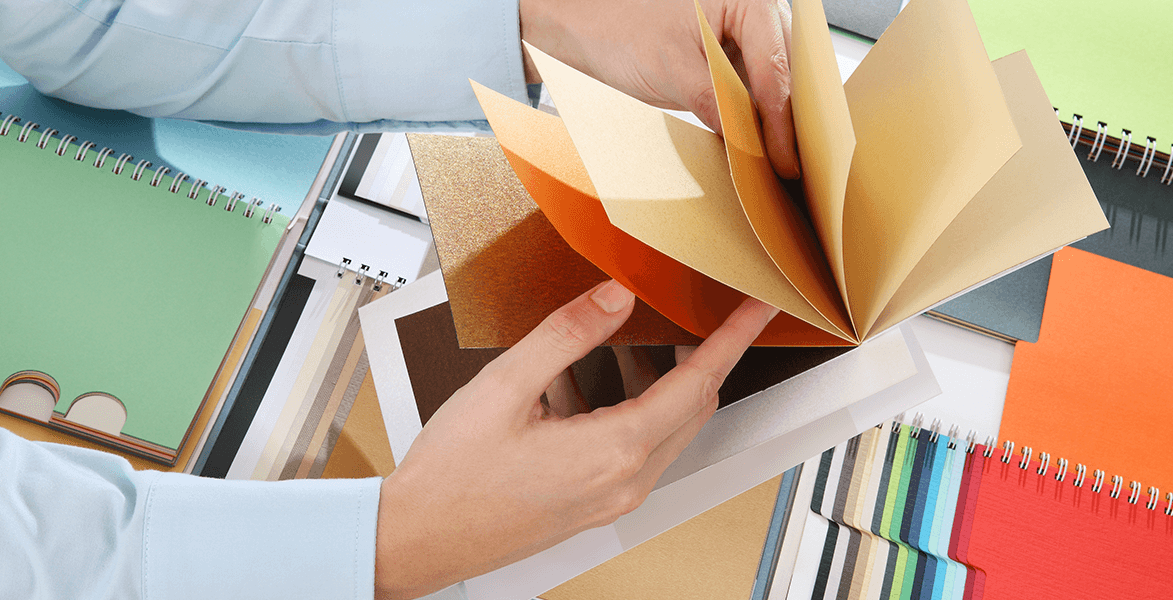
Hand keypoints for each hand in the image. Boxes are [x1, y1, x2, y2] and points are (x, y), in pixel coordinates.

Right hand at [373, 281, 778, 598]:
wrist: (416, 540)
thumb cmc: (451, 478)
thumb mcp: (505, 386)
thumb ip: (567, 334)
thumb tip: (616, 297)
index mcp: (614, 451)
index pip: (697, 382)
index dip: (732, 338)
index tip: (757, 309)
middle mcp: (624, 481)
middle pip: (691, 407)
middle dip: (703, 356)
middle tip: (701, 313)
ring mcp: (611, 498)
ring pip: (664, 429)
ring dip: (659, 381)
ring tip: (631, 339)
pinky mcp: (593, 504)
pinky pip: (633, 449)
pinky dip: (627, 409)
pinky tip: (580, 382)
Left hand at [518, 0, 799, 178]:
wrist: (576, 23)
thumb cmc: (616, 28)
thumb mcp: (674, 72)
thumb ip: (720, 106)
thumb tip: (754, 147)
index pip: (776, 68)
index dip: (783, 121)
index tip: (787, 162)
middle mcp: (751, 7)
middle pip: (785, 70)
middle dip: (788, 118)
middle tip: (791, 166)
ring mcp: (740, 26)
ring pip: (772, 77)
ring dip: (772, 116)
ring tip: (777, 159)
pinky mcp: (725, 47)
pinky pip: (750, 80)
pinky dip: (751, 110)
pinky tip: (753, 141)